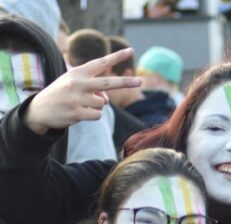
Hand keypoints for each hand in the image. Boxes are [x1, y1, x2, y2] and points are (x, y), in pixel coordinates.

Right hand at [24, 48, 140, 134]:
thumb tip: (106, 100)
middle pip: (107, 83)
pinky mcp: (76, 112)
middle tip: (140, 81)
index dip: (116, 57)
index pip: (100, 63)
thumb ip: (93, 89)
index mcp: (78, 72)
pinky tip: (78, 113)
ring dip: (96, 106)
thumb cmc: (62, 94)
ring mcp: (76, 98)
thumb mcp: (75, 85)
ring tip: (81, 104)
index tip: (130, 50)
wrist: (40, 109)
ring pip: (102, 103)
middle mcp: (77, 83)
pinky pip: (97, 115)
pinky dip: (92, 115)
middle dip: (125, 82)